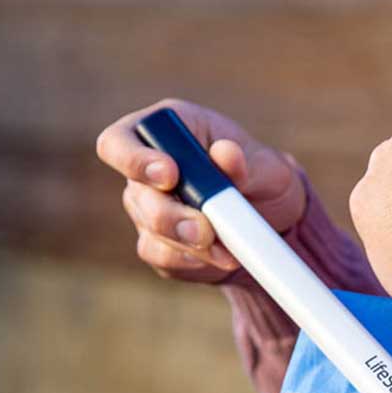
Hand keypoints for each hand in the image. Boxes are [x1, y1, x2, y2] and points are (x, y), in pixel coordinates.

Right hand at [96, 98, 306, 283]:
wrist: (272, 218)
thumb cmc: (263, 178)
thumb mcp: (267, 166)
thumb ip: (245, 162)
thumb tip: (225, 153)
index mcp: (167, 130)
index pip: (118, 142)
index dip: (134, 159)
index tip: (170, 175)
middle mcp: (146, 170)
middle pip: (136, 196)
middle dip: (171, 217)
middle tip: (205, 230)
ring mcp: (147, 209)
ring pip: (151, 232)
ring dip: (190, 244)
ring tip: (229, 249)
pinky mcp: (158, 244)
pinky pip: (164, 258)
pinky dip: (194, 262)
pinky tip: (221, 257)